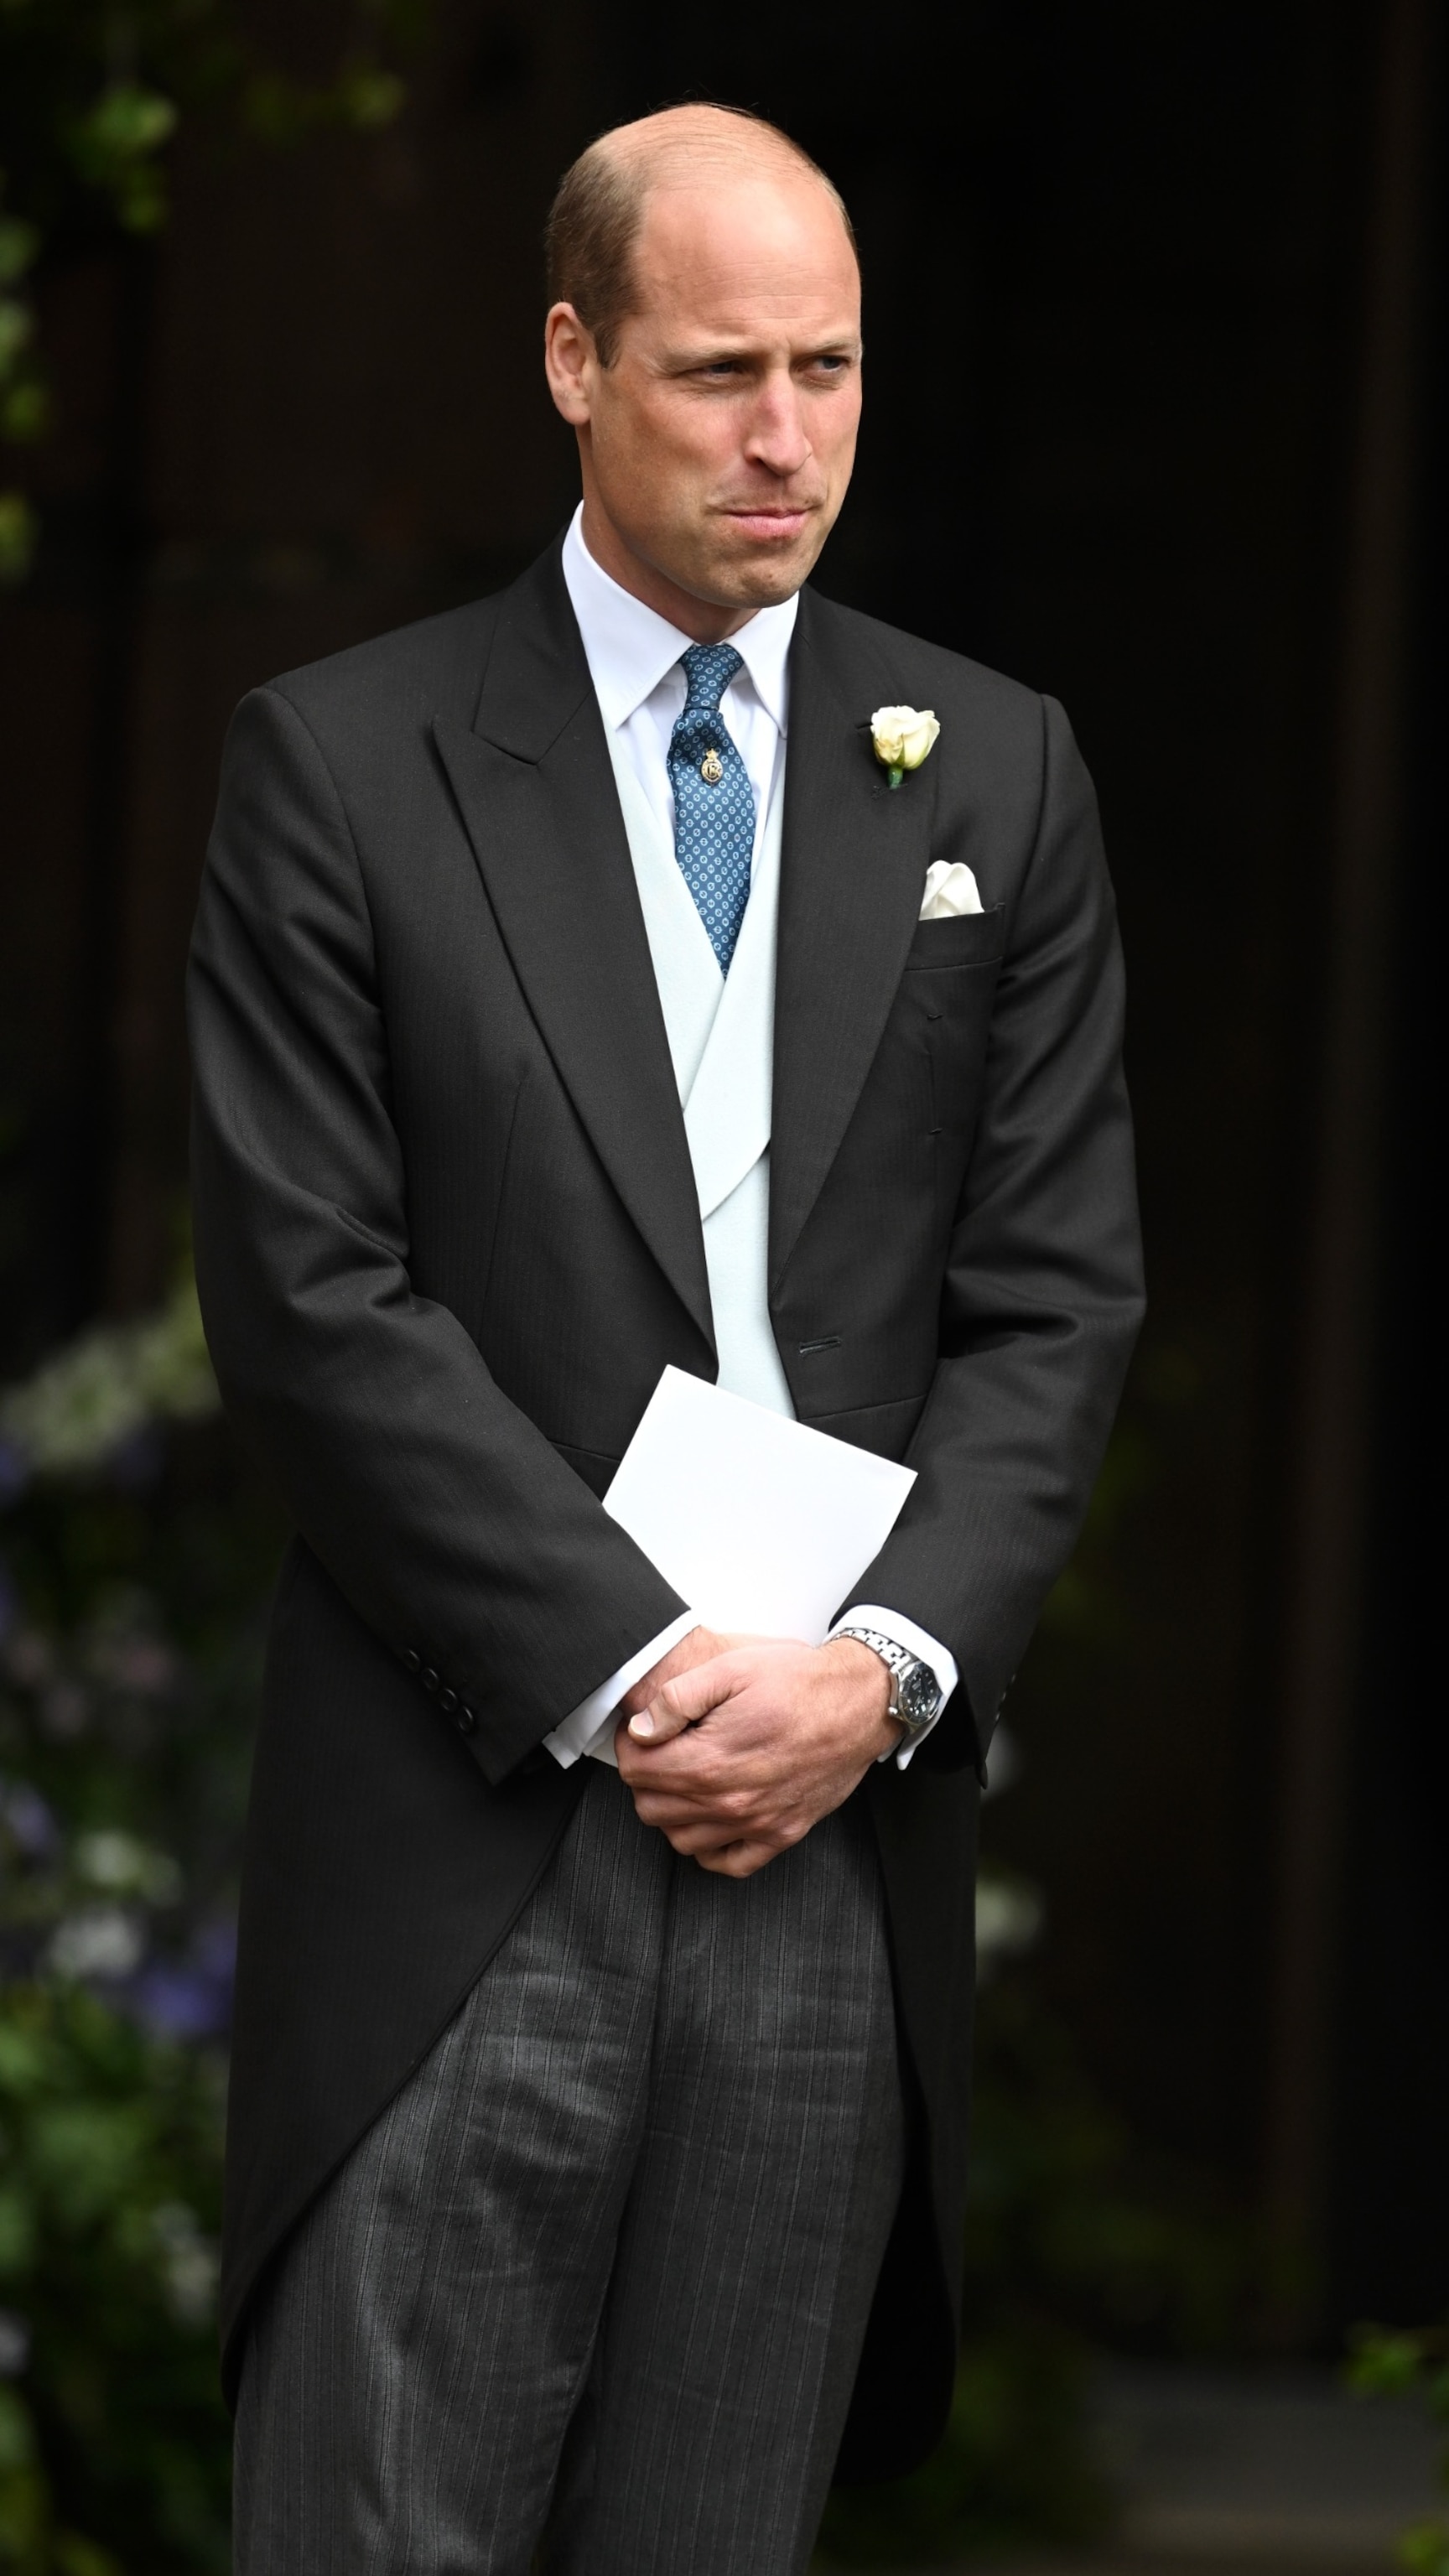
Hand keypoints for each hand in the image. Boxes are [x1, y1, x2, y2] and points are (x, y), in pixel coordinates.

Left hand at [614, 1636, 898, 1877]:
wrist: (860, 1703)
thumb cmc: (800, 1682)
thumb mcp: (731, 1668)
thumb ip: (677, 1699)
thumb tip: (642, 1728)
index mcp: (710, 1760)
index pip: (637, 1770)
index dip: (631, 1744)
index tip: (642, 1731)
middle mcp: (730, 1801)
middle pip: (652, 1807)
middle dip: (646, 1777)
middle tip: (662, 1750)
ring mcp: (756, 1823)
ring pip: (681, 1839)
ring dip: (672, 1812)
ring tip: (685, 1780)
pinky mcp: (781, 1834)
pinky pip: (728, 1863)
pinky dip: (710, 1848)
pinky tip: (712, 1818)